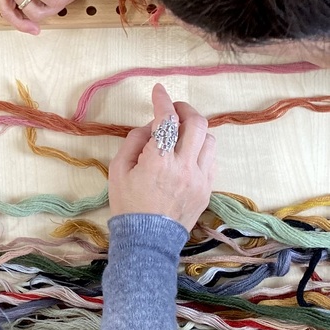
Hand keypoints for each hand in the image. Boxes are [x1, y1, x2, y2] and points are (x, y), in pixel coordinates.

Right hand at [108, 83, 216, 231]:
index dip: (163, 100)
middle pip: (197, 124)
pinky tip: (187, 153)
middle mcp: (184, 166)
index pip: (166, 120)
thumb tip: (151, 126)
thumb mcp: (118, 170)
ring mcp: (200, 178)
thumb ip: (134, 142)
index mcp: (158, 161)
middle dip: (185, 109)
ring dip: (195, 130)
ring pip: (209, 139)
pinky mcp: (208, 188)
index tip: (159, 90)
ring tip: (181, 134)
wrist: (148, 239)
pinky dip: (200, 148)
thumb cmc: (128, 203)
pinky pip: (211, 159)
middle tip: (173, 109)